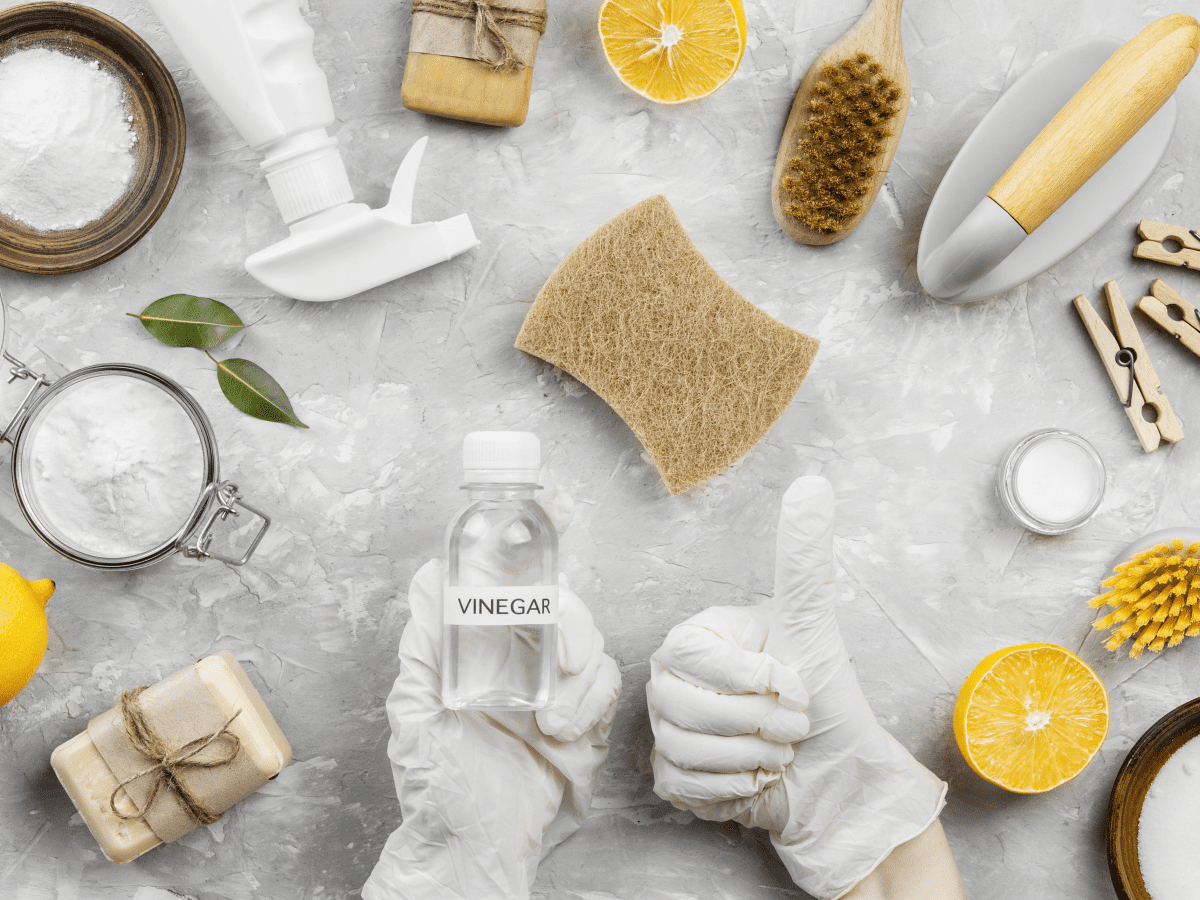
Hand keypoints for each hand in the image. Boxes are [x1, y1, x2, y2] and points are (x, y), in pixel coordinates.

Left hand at [362, 560, 621, 899]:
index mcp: (480, 645)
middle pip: (563, 604)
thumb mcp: (416, 711)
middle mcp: (520, 656)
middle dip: (572, 622)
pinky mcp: (582, 714)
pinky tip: (563, 731)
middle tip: (564, 658)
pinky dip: (592, 702)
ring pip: (590, 642)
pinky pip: (606, 684)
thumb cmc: (436, 785)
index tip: (558, 515)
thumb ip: (424, 649)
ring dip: (580, 676)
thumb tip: (428, 583)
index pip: (512, 582)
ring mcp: (554, 684)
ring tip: (552, 722)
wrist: (472, 845)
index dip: (534, 550)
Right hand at [649, 477, 946, 899]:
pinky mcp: (672, 775)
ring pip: (686, 747)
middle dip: (759, 722)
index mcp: (697, 636)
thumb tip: (812, 484)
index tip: (791, 683)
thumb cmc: (824, 699)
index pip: (696, 655)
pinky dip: (735, 787)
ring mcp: (666, 726)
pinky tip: (757, 774)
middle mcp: (672, 677)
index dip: (750, 678)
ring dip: (752, 756)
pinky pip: (687, 783)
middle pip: (686, 705)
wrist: (835, 775)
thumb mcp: (813, 626)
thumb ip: (803, 559)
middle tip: (793, 722)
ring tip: (778, 747)